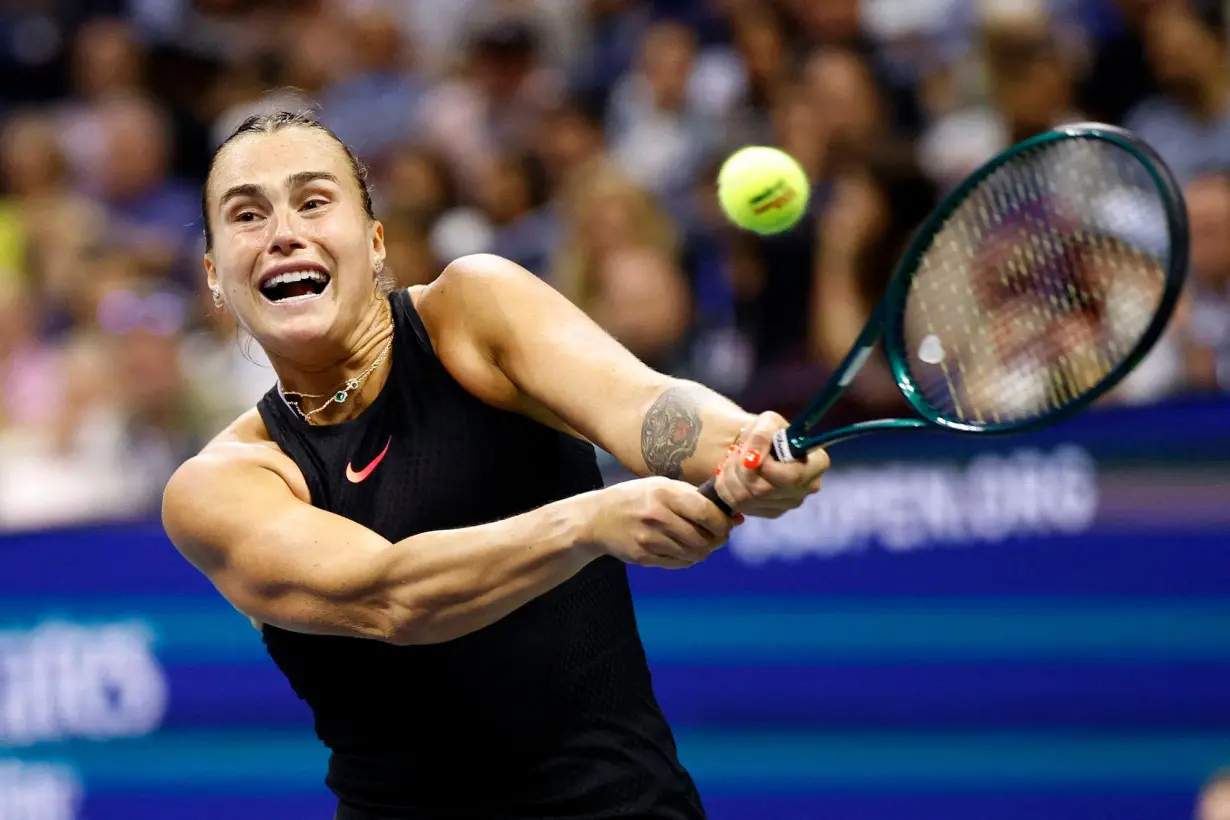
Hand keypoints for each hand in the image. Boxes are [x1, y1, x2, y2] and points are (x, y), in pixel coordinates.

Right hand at [585, 477, 734, 568]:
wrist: (596, 519)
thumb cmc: (637, 498)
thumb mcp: (662, 486)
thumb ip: (696, 498)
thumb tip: (734, 517)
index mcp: (664, 494)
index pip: (706, 513)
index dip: (723, 523)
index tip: (727, 524)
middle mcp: (657, 516)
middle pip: (702, 538)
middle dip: (717, 540)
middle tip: (718, 537)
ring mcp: (649, 539)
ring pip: (693, 554)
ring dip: (704, 551)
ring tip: (702, 543)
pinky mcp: (643, 557)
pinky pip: (678, 563)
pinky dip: (688, 559)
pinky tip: (684, 549)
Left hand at [712, 411, 829, 517]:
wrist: (757, 448)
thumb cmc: (768, 433)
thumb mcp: (767, 422)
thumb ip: (762, 435)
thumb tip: (753, 459)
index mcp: (816, 463)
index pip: (794, 477)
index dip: (768, 469)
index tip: (753, 456)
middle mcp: (807, 488)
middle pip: (765, 490)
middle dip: (742, 470)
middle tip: (737, 453)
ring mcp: (789, 503)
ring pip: (749, 499)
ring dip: (732, 476)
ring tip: (731, 461)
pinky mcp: (771, 512)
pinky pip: (741, 506)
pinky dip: (728, 488)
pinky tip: (731, 474)